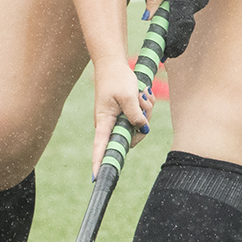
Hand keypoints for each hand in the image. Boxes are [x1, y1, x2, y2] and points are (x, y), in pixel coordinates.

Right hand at [88, 55, 153, 177]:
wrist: (113, 64)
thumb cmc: (116, 79)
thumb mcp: (128, 96)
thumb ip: (136, 115)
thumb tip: (142, 128)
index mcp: (104, 121)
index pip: (100, 146)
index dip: (98, 162)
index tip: (96, 177)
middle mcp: (110, 124)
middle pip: (130, 137)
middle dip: (142, 122)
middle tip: (142, 102)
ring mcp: (118, 119)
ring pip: (138, 125)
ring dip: (145, 110)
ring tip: (141, 94)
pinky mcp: (125, 113)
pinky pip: (140, 117)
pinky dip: (145, 106)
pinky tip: (143, 93)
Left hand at [145, 0, 221, 58]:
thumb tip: (148, 17)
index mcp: (184, 2)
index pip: (176, 31)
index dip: (169, 46)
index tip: (163, 58)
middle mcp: (195, 5)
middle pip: (179, 24)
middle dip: (169, 32)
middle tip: (160, 45)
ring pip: (183, 12)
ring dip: (173, 14)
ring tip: (165, 6)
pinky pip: (189, 3)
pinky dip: (181, 3)